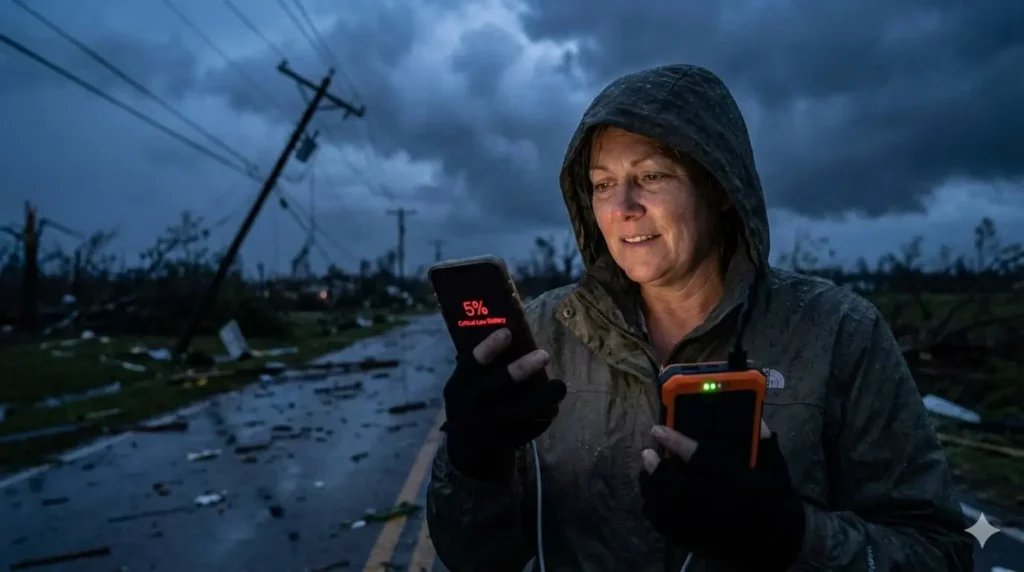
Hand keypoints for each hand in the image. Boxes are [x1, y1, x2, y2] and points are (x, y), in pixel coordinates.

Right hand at [443, 328, 566, 480]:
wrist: (467, 449)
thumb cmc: (473, 402)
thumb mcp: (467, 386)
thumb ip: (484, 368)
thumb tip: (516, 331)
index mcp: (458, 387)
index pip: (470, 365)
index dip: (488, 348)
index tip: (508, 332)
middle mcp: (470, 407)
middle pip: (496, 387)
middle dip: (520, 370)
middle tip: (544, 354)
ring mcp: (487, 428)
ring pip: (520, 411)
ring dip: (543, 397)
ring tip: (560, 385)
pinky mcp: (504, 443)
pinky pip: (529, 429)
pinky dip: (543, 418)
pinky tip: (553, 407)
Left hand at [638, 422, 805, 571]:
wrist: (781, 543)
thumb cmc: (776, 500)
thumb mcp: (776, 469)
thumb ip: (763, 443)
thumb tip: (755, 417)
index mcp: (740, 483)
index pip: (703, 460)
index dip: (678, 444)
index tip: (658, 430)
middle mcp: (721, 506)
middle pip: (678, 486)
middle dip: (658, 468)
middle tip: (647, 453)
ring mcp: (708, 528)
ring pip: (668, 509)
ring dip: (652, 489)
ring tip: (645, 473)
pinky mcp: (700, 542)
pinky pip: (668, 529)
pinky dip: (655, 512)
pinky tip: (651, 498)